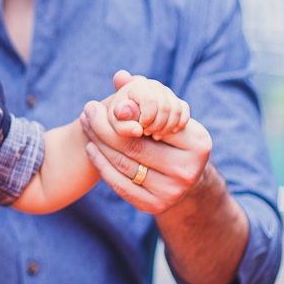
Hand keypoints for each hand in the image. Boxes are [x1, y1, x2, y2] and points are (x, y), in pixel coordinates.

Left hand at [80, 97, 211, 215]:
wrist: (184, 177)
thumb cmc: (171, 138)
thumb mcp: (166, 115)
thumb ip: (144, 95)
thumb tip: (121, 76)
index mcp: (198, 143)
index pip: (151, 127)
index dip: (122, 115)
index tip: (99, 104)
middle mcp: (189, 170)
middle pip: (133, 147)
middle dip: (104, 128)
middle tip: (86, 112)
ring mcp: (172, 192)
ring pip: (124, 165)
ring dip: (99, 144)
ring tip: (86, 126)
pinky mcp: (155, 206)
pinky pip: (120, 185)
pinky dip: (102, 166)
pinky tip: (91, 149)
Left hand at [103, 69, 189, 139]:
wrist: (127, 116)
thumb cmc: (120, 119)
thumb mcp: (116, 124)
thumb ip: (122, 125)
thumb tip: (137, 130)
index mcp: (137, 85)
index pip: (150, 100)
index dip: (147, 118)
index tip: (140, 127)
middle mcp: (153, 85)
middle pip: (165, 106)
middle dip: (157, 125)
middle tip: (147, 134)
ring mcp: (166, 91)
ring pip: (177, 110)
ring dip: (168, 127)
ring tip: (155, 136)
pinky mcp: (175, 99)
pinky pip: (184, 110)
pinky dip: (179, 123)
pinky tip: (171, 132)